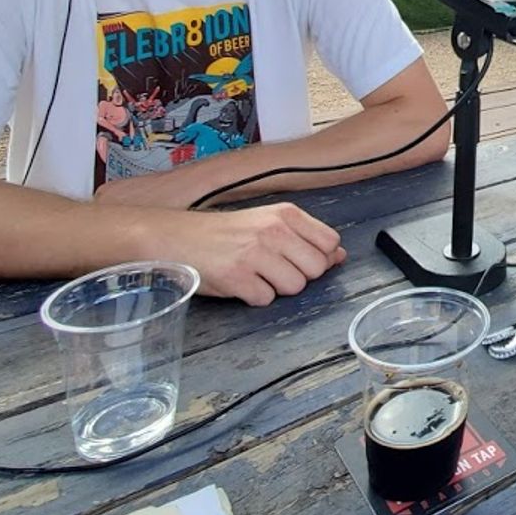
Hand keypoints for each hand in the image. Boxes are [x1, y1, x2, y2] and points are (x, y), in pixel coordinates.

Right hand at [150, 202, 346, 305]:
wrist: (176, 237)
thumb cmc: (224, 233)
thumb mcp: (268, 222)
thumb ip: (305, 237)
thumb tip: (338, 255)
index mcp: (286, 214)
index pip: (330, 242)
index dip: (319, 257)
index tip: (299, 259)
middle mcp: (274, 230)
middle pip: (316, 268)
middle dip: (299, 276)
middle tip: (273, 269)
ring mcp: (255, 254)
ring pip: (295, 287)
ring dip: (277, 288)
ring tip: (256, 275)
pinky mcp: (237, 277)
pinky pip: (266, 300)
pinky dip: (255, 297)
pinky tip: (241, 283)